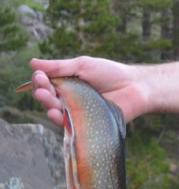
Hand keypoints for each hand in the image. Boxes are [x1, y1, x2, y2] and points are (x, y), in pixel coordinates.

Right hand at [29, 57, 146, 124]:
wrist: (135, 86)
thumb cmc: (111, 74)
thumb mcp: (84, 65)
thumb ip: (59, 66)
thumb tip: (32, 63)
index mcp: (66, 84)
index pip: (45, 84)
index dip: (39, 81)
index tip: (40, 76)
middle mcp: (68, 99)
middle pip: (47, 99)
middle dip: (41, 93)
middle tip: (43, 88)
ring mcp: (76, 112)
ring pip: (56, 112)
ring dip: (48, 106)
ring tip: (47, 99)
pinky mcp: (85, 124)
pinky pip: (69, 125)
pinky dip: (61, 120)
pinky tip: (56, 114)